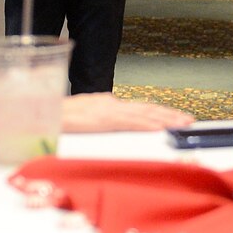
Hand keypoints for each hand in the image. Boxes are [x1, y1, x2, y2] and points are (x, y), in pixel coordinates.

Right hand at [61, 93, 193, 132]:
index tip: (177, 117)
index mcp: (109, 105)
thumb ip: (101, 111)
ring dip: (165, 119)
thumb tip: (114, 107)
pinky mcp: (104, 120)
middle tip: (189, 120)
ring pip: (144, 114)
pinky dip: (147, 125)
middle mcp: (112, 105)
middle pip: (147, 109)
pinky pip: (130, 123)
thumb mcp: (84, 112)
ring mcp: (109, 112)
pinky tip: (159, 128)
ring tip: (182, 123)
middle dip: (170, 114)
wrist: (43, 114)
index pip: (140, 108)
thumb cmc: (59, 117)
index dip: (161, 112)